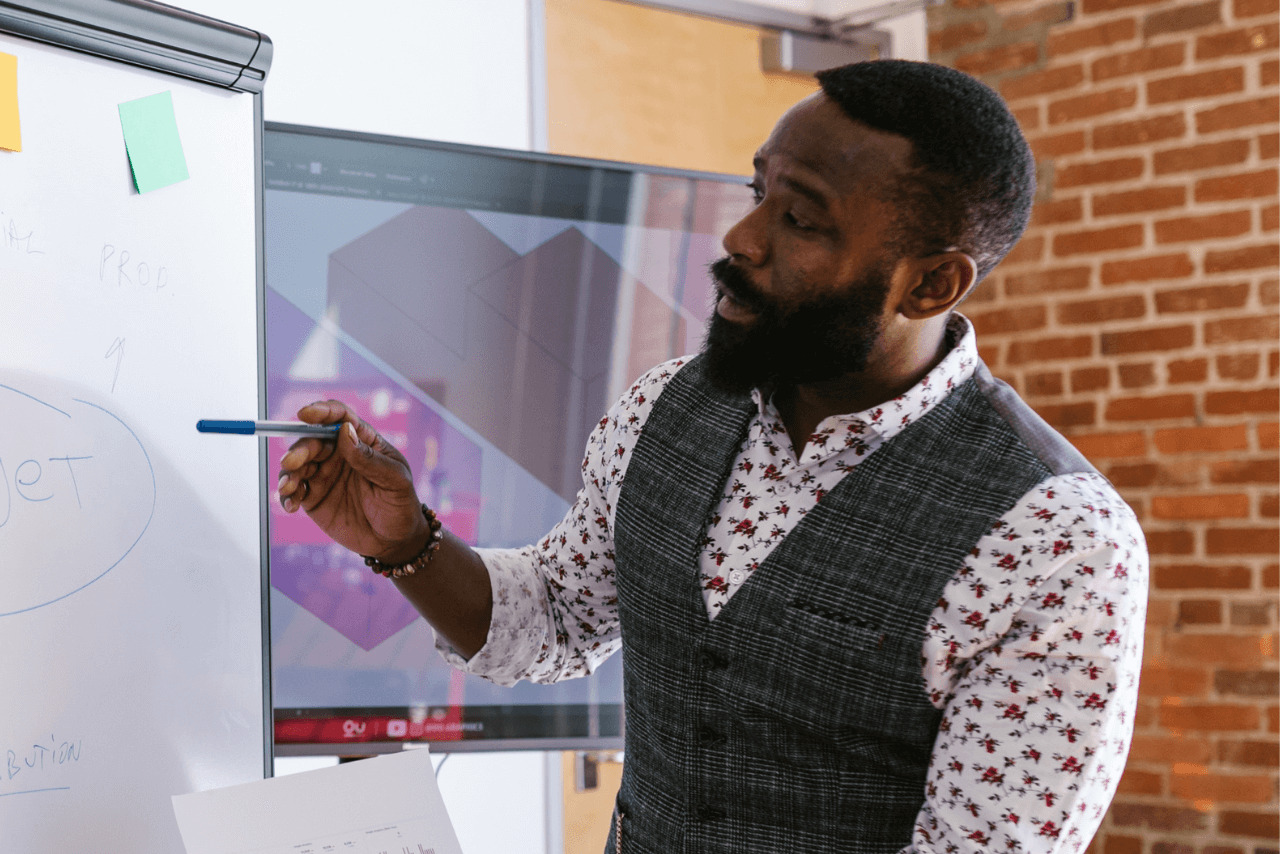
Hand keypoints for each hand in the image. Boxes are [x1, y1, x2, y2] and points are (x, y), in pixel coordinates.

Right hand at [276, 400, 428, 562]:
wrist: (394, 541)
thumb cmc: (400, 505)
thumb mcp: (394, 481)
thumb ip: (369, 458)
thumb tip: (344, 431)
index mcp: (362, 441)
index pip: (340, 418)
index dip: (322, 411)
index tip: (305, 414)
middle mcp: (339, 453)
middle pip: (313, 440)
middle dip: (300, 448)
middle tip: (293, 462)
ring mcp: (324, 474)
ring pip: (297, 463)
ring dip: (288, 472)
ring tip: (289, 487)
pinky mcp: (313, 496)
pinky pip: (293, 490)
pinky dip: (287, 494)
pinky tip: (291, 505)